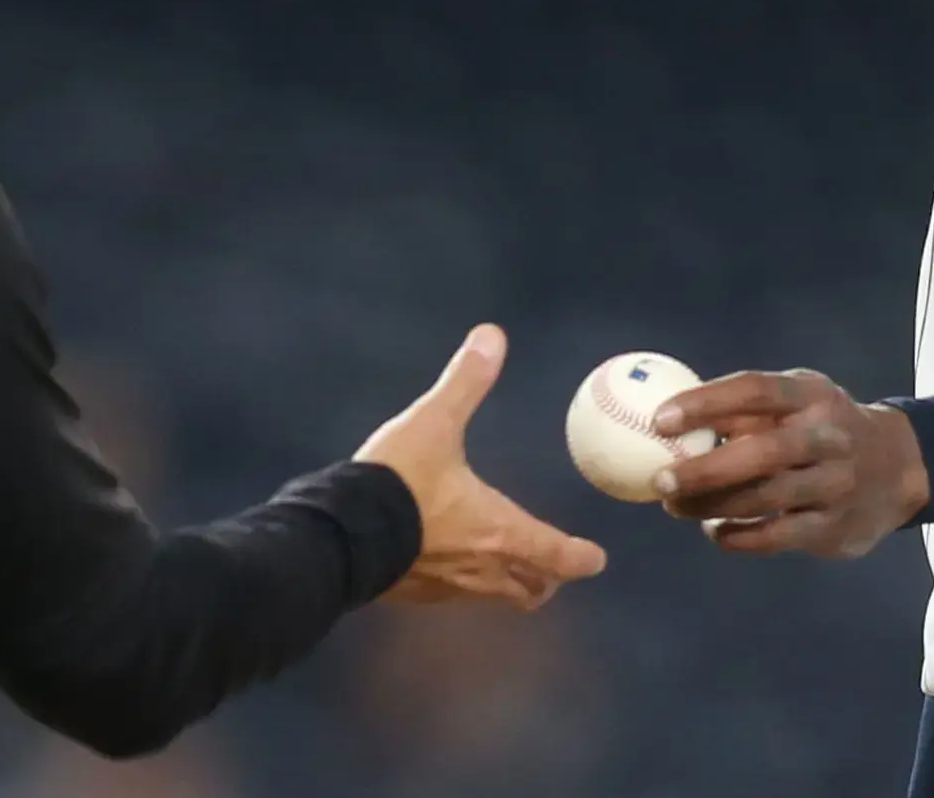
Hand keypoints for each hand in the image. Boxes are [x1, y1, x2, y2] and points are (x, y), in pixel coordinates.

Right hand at [355, 325, 608, 609]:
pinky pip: (451, 596)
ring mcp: (447, 589)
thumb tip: (492, 335)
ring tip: (504, 561)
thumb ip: (465, 382)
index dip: (581, 558)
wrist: (337, 535)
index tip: (596, 558)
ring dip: (507, 582)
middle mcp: (482, 570)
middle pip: (531, 590)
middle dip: (546, 578)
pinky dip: (462, 583)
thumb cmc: (397, 481)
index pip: (558, 556)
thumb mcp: (433, 421)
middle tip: (551, 564)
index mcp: (500, 531)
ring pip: (493, 598)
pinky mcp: (412, 596)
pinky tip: (446, 559)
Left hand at [651, 370, 929, 558]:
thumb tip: (668, 418)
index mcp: (812, 396)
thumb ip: (747, 409)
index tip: (660, 419)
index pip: (756, 391)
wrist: (900, 469)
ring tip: (675, 506)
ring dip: (711, 506)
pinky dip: (738, 536)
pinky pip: (776, 536)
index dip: (706, 403)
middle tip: (659, 480)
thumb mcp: (800, 401)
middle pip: (762, 452)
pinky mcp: (834, 527)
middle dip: (704, 469)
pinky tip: (714, 531)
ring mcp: (836, 484)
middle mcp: (828, 437)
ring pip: (765, 498)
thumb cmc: (825, 429)